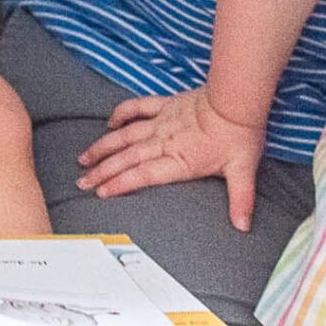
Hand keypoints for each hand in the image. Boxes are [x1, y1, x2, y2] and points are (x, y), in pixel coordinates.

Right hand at [73, 87, 267, 231]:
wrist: (236, 98)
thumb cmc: (239, 133)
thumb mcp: (242, 170)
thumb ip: (240, 200)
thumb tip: (243, 226)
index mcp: (179, 160)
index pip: (142, 175)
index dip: (119, 184)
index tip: (100, 192)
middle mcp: (164, 141)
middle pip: (126, 158)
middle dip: (101, 171)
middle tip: (82, 182)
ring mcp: (162, 122)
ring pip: (125, 135)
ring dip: (103, 147)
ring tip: (84, 158)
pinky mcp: (165, 105)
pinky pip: (137, 108)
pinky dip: (121, 114)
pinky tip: (109, 123)